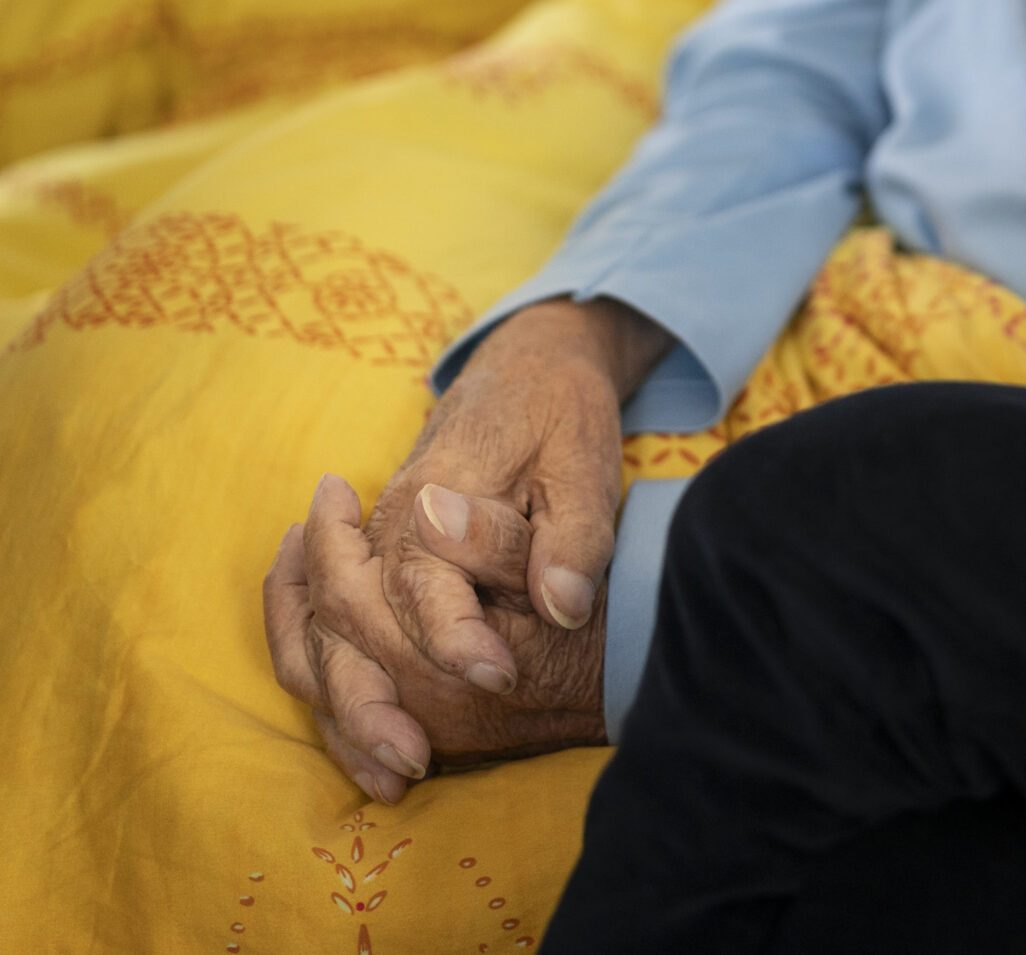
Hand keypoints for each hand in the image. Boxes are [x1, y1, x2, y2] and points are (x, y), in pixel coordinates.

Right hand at [263, 299, 652, 791]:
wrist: (525, 370)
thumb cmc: (559, 414)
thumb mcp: (584, 460)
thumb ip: (572, 537)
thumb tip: (564, 607)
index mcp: (432, 495)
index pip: (426, 581)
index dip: (458, 636)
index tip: (499, 678)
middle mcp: (385, 527)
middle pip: (353, 623)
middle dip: (378, 700)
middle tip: (418, 760)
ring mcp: (369, 550)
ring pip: (321, 639)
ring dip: (346, 711)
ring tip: (389, 774)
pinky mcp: (373, 568)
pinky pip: (324, 637)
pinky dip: (333, 691)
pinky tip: (369, 748)